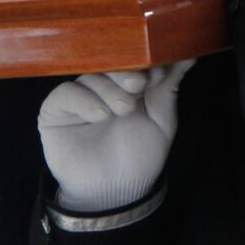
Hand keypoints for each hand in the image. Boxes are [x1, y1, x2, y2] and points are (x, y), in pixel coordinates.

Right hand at [39, 61, 193, 212]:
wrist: (116, 189)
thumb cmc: (141, 154)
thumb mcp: (162, 118)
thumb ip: (169, 86)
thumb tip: (189, 55)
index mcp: (128, 84)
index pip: (133, 61)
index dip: (146, 62)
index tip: (159, 72)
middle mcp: (102, 87)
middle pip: (109, 64)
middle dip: (127, 72)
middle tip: (139, 85)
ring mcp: (78, 97)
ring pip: (90, 76)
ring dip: (109, 90)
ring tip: (122, 110)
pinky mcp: (55, 111)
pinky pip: (64, 93)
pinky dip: (84, 100)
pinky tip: (100, 115)